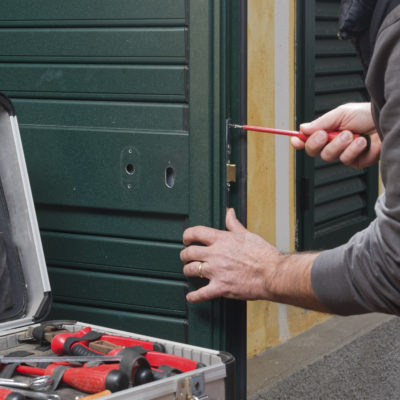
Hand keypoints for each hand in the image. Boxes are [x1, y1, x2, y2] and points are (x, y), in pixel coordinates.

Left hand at [181, 209, 327, 310]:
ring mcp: (216, 271)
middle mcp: (216, 254)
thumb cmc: (264, 255)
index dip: (187, 236)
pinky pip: (201, 294)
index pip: (196, 233)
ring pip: (191, 270)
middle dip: (184, 255)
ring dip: (187, 271)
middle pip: (189, 252)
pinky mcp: (221, 287)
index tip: (186, 239)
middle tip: (185, 257)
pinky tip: (191, 297)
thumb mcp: (247, 234)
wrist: (273, 274)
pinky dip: (194, 297)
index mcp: (222, 240)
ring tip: (189, 272)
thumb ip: (234, 224)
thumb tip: (229, 212)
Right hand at [291, 102, 380, 168]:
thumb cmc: (365, 115)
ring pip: (328, 156)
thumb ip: (321, 122)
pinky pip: (345, 160)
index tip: (295, 140)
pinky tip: (362, 141)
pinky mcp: (354, 161)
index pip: (307, 139)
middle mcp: (332, 143)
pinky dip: (353, 149)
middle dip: (316, 143)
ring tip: (351, 134)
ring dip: (339, 144)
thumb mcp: (340, 114)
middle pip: (313, 151)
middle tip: (324, 134)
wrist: (384, 122)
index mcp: (326, 131)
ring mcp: (342, 154)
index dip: (299, 141)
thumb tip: (302, 128)